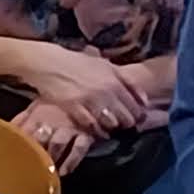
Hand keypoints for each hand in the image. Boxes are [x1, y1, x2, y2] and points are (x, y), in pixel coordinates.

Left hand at [14, 100, 94, 166]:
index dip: (16, 143)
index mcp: (36, 115)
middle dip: (33, 152)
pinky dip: (71, 161)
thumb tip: (4, 130)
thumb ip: (19, 120)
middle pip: (40, 138)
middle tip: (26, 167)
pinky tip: (64, 171)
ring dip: (51, 157)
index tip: (9, 157)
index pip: (23, 130)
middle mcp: (52, 121)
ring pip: (58, 143)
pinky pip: (79, 148)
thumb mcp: (35, 108)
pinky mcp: (86, 135)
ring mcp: (69, 128)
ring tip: (45, 172)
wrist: (87, 98)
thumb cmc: (55, 107)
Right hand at [22, 46, 152, 137]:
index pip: (136, 106)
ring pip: (111, 123)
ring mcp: (89, 100)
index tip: (135, 119)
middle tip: (122, 125)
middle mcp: (105, 91)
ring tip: (109, 127)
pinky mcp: (74, 107)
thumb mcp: (106, 65)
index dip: (138, 116)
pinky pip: (91, 125)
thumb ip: (127, 81)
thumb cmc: (79, 63)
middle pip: (126, 117)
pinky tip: (96, 130)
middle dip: (126, 124)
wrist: (48, 63)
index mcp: (115, 80)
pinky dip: (96, 130)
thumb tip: (145, 101)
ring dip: (112, 127)